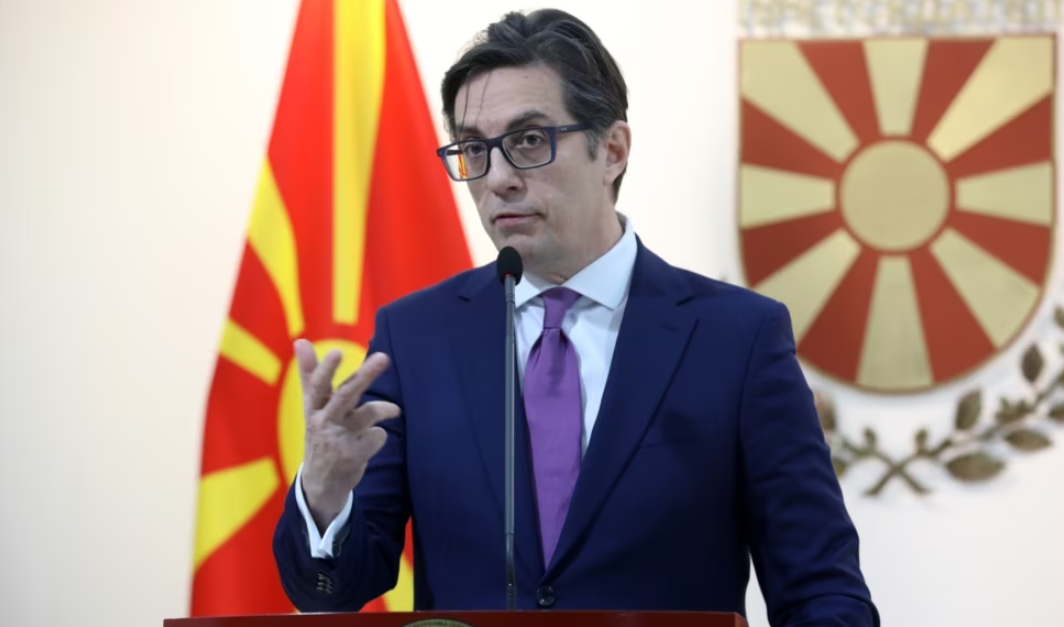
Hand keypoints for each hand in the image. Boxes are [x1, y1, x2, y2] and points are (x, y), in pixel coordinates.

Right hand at [294, 338, 399, 530]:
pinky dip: (379, 435)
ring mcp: (339, 440)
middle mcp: (324, 422)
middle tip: (383, 357)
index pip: (318, 386)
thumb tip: (300, 340)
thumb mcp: (312, 406)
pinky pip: (378, 435)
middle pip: (346, 395)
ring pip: (368, 414)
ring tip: (394, 410)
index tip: (337, 351)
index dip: (326, 369)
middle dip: (365, 375)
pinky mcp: (354, 456)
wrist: (320, 483)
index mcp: (313, 408)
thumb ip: (310, 374)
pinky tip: (371, 440)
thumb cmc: (320, 433)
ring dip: (385, 408)